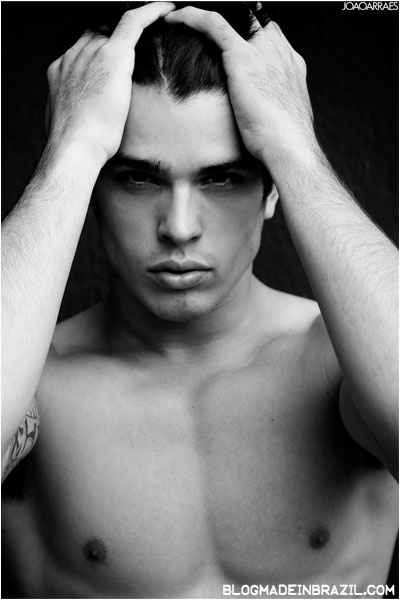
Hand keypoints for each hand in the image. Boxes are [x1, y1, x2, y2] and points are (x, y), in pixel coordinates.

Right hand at [46, 2, 174, 165]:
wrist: (74, 147)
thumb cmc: (75, 146)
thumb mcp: (70, 125)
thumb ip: (79, 114)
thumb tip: (88, 124)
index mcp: (62, 72)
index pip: (83, 50)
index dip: (98, 51)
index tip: (113, 58)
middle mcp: (74, 57)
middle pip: (98, 36)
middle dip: (115, 39)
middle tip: (136, 46)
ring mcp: (91, 54)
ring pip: (115, 29)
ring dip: (134, 27)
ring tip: (155, 24)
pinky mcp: (112, 56)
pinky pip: (133, 23)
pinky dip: (151, 13)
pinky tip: (166, 10)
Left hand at [165, 7, 316, 171]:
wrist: (290, 147)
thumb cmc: (284, 143)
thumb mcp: (281, 119)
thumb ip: (270, 107)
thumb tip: (257, 117)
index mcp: (291, 65)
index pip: (270, 36)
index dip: (250, 34)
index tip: (231, 39)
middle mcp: (279, 51)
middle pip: (253, 21)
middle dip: (232, 19)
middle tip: (205, 25)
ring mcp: (263, 51)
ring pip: (233, 17)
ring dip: (208, 16)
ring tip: (188, 18)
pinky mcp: (243, 57)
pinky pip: (213, 24)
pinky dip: (193, 17)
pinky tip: (176, 18)